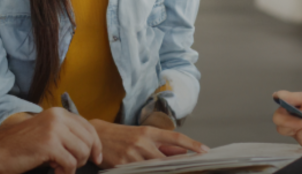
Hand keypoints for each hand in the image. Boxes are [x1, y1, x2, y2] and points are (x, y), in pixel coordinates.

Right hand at [0, 107, 102, 173]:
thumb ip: (65, 133)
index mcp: (58, 113)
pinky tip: (54, 171)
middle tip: (70, 165)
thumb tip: (90, 146)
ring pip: (82, 152)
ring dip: (73, 165)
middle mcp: (58, 117)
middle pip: (89, 140)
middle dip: (85, 157)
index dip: (96, 145)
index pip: (89, 127)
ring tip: (58, 167)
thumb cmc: (19, 146)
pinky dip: (65, 172)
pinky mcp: (49, 144)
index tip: (97, 158)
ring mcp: (54, 130)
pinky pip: (70, 163)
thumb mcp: (46, 132)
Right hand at [90, 119, 208, 167]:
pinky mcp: (122, 165)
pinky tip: (144, 170)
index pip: (175, 138)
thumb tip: (181, 151)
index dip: (192, 144)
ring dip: (160, 171)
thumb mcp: (141, 135)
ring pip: (154, 168)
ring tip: (163, 168)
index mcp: (148, 131)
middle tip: (188, 169)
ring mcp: (132, 154)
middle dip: (176, 165)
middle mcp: (142, 141)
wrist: (96, 135)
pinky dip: (145, 172)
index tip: (205, 150)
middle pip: (167, 158)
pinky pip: (139, 173)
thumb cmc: (121, 135)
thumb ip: (160, 144)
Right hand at [271, 90, 301, 148]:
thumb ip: (294, 97)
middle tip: (296, 116)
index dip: (281, 105)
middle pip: (278, 119)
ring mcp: (298, 130)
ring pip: (283, 130)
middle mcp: (294, 119)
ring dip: (292, 124)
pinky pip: (296, 138)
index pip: (279, 107)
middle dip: (285, 118)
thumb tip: (278, 95)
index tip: (285, 103)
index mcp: (294, 107)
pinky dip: (301, 132)